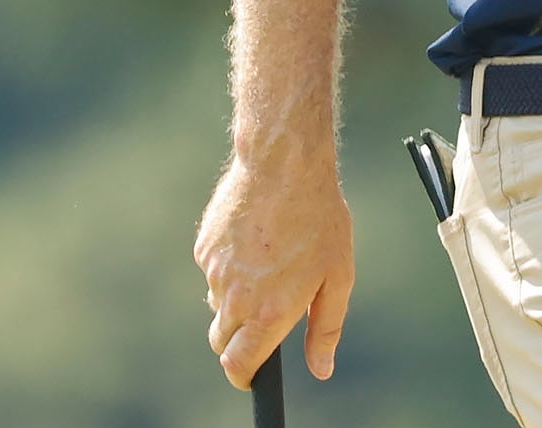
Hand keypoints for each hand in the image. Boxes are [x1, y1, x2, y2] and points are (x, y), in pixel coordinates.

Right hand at [193, 150, 355, 387]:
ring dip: (236, 299)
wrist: (284, 165)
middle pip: (222, 340)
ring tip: (268, 264)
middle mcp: (235, 298)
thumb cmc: (319, 220)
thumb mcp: (337, 277)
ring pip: (217, 303)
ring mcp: (215, 272)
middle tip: (267, 315)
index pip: (238, 365)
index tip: (252, 375)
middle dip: (239, 339)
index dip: (244, 376)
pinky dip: (229, 268)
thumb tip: (321, 369)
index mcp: (268, 313)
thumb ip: (325, 329)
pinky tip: (254, 241)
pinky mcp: (204, 247)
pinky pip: (214, 272)